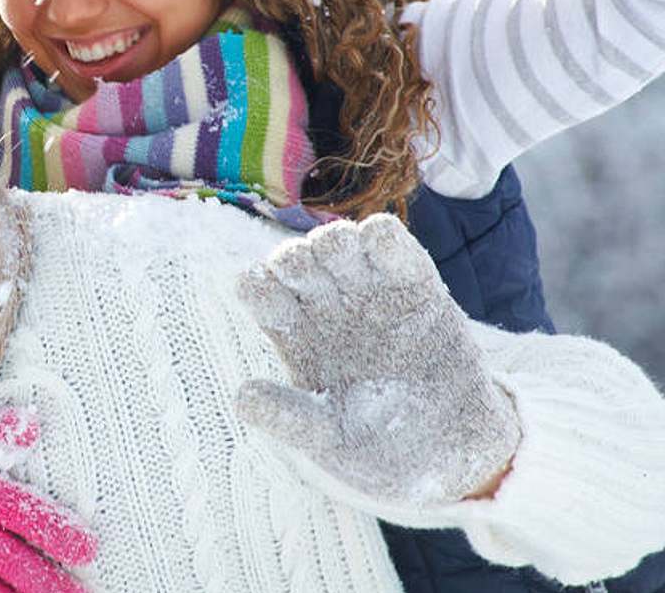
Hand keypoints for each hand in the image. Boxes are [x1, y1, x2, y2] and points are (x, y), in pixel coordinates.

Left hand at [236, 214, 519, 505]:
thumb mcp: (328, 439)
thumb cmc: (379, 446)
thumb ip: (288, 417)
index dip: (256, 286)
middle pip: (297, 264)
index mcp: (294, 335)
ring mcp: (369, 293)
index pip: (262, 296)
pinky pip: (396, 253)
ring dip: (335, 241)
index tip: (254, 287)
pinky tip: (378, 236)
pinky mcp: (415, 289)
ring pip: (342, 248)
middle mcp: (325, 306)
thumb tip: (240, 398)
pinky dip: (385, 238)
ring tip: (337, 248)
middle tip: (299, 268)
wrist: (450, 454)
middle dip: (295, 258)